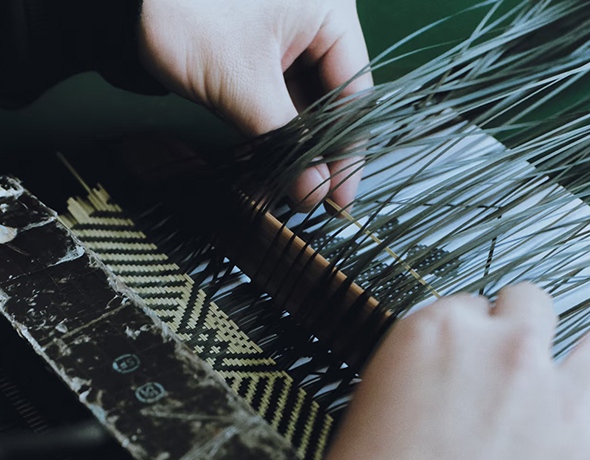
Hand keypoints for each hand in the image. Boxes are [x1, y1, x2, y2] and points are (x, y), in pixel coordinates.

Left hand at [138, 0, 372, 207]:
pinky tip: (275, 170)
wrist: (126, 3)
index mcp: (328, 9)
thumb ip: (286, 141)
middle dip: (320, 155)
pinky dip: (276, 135)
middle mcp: (314, 19)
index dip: (349, 150)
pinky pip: (279, 102)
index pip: (355, 92)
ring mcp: (287, 38)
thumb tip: (314, 193)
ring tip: (293, 193)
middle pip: (333, 102)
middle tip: (316, 201)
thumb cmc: (186, 15)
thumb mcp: (245, 85)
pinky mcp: (261, 55)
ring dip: (298, 151)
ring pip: (305, 107)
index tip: (341, 196)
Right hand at [311, 283, 589, 459]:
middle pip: (534, 306)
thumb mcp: (365, 422)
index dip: (467, 340)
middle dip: (524, 335)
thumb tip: (434, 396)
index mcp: (438, 336)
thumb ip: (412, 387)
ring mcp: (565, 401)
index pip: (467, 307)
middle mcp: (507, 352)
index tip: (466, 368)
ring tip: (572, 400)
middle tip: (513, 376)